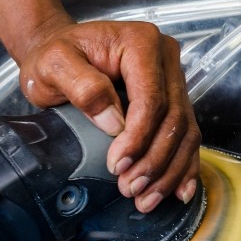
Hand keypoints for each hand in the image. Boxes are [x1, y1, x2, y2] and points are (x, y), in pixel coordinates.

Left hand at [15, 11, 201, 212]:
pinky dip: (183, 165)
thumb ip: (82, 86)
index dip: (139, 137)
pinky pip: (187, 134)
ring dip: (169, 170)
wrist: (58, 53)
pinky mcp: (174, 98)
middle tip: (130, 187)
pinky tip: (178, 190)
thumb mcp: (54, 64)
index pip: (152, 98)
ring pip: (185, 131)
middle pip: (173, 118)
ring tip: (146, 198)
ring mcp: (173, 79)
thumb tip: (113, 121)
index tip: (118, 165)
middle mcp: (165, 58)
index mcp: (142, 43)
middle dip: (154, 160)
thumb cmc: (55, 55)